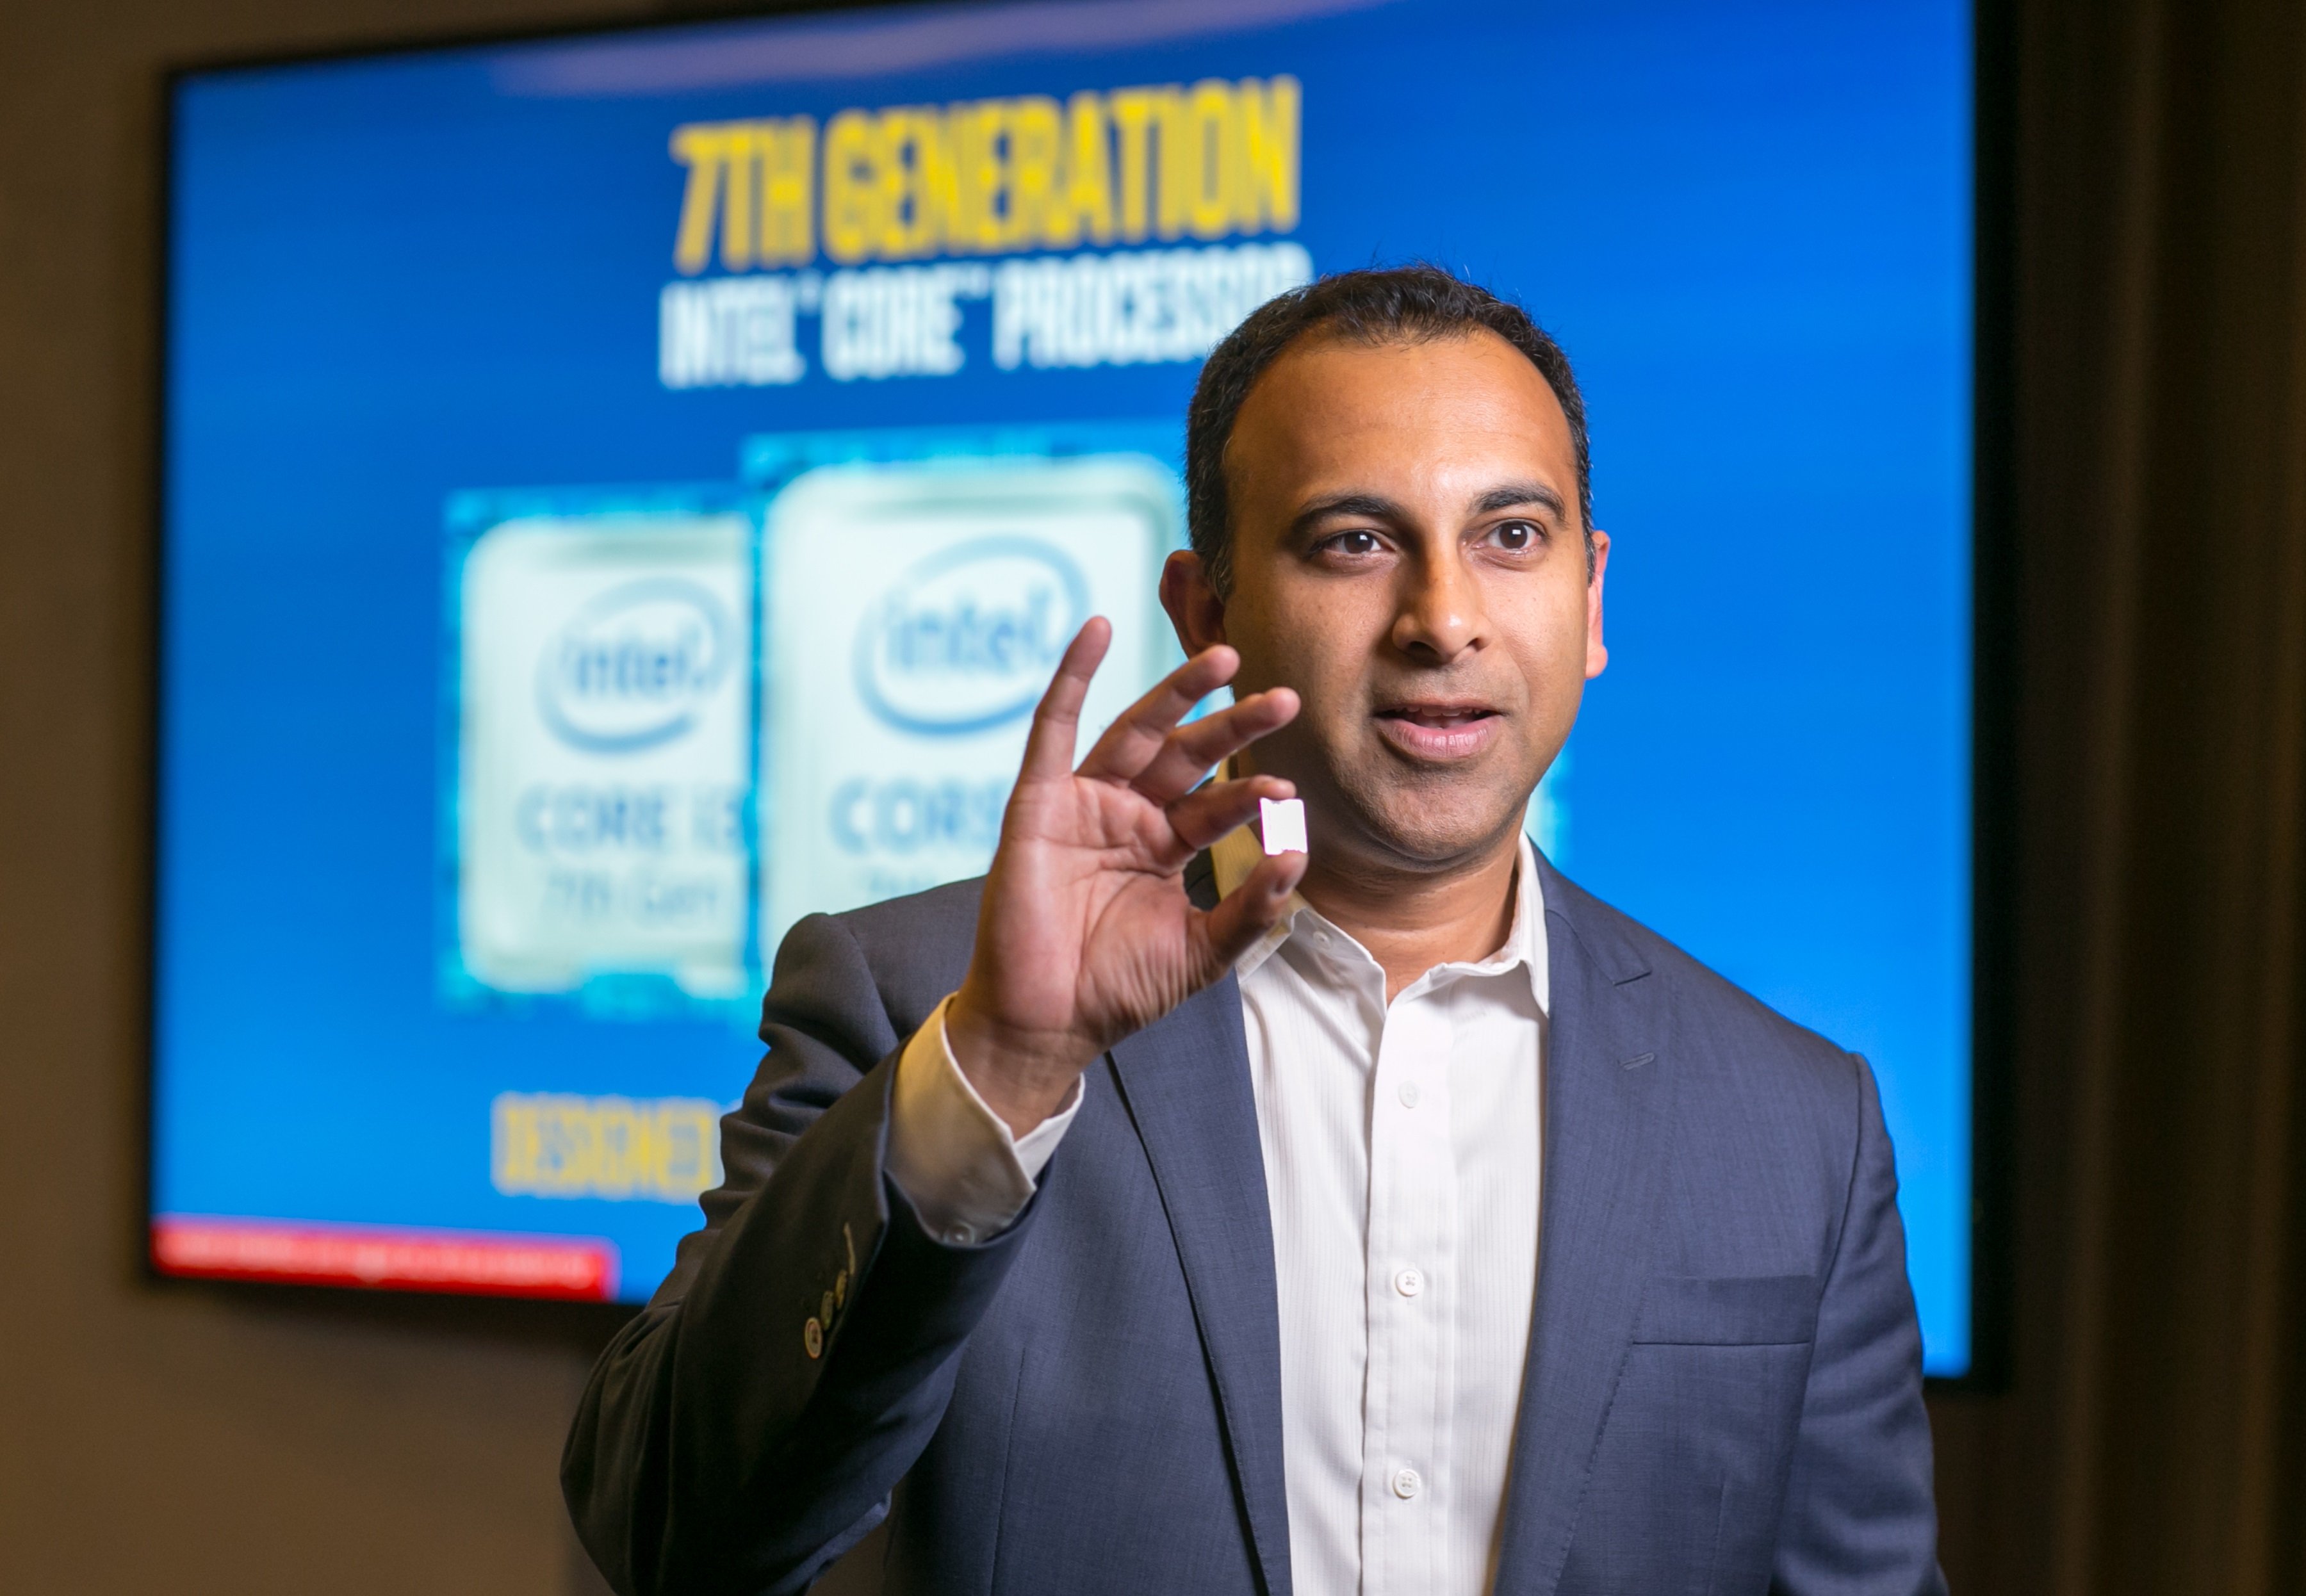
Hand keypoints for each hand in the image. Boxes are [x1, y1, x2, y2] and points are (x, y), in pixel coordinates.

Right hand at [945, 619, 1306, 1133]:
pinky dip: (1071, 674)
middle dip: (1234, 725)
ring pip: (1136, 730)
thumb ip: (1251, 909)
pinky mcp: (1038, 801)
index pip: (1217, 803)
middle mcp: (1128, 814)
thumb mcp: (1203, 951)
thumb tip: (1297, 856)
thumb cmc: (1119, 990)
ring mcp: (1083, 803)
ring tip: (1225, 658)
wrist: (1048, 1023)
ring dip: (1177, 691)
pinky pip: (1053, 727)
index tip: (1289, 791)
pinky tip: (1096, 630)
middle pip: (1187, 753)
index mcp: (1166, 844)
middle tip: (1284, 699)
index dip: (1251, 794)